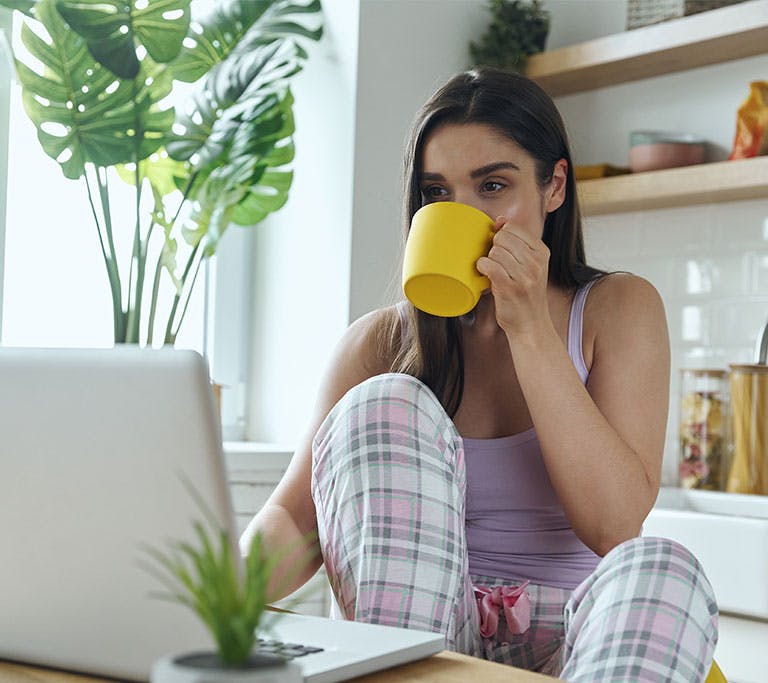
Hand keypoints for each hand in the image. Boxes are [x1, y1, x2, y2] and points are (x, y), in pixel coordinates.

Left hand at [475, 216, 551, 338]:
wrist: (531, 325)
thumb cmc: (526, 294)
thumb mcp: (530, 265)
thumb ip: (517, 243)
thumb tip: (500, 220)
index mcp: (542, 252)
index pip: (512, 228)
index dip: (500, 237)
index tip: (502, 251)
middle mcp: (536, 262)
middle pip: (501, 238)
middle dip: (494, 249)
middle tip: (497, 265)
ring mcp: (524, 275)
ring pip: (494, 251)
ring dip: (488, 261)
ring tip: (495, 274)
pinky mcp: (509, 287)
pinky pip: (488, 265)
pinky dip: (482, 269)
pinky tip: (486, 276)